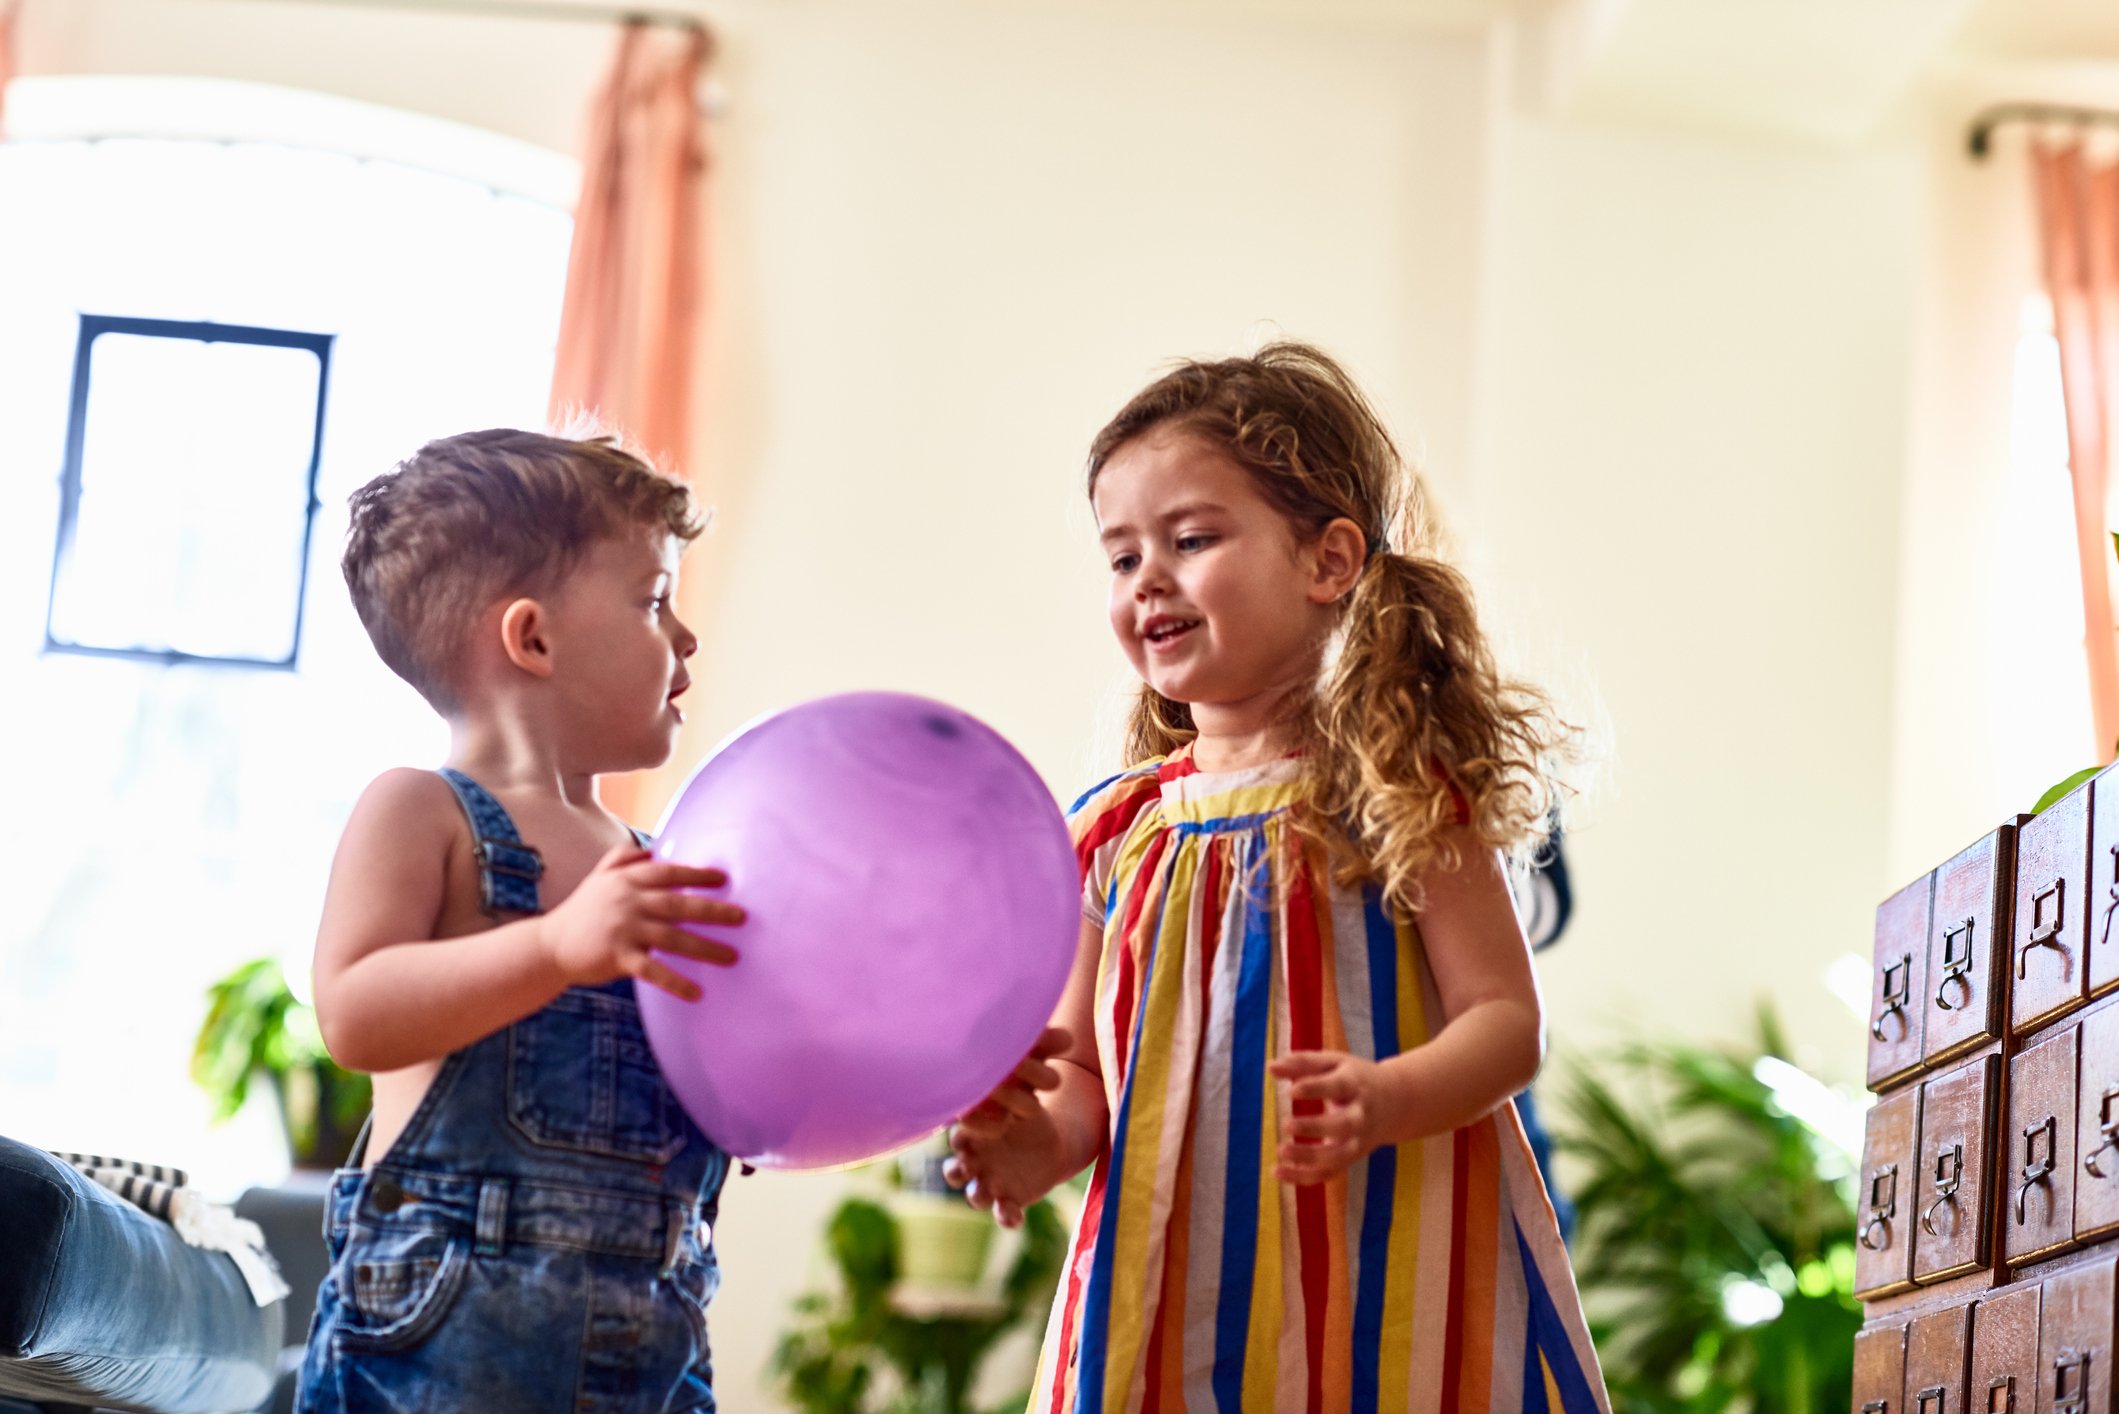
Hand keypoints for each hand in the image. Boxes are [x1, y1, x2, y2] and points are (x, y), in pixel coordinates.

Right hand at [535, 845, 742, 999]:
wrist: (550, 944)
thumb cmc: (581, 910)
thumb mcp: (599, 877)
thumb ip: (623, 858)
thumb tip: (652, 851)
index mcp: (626, 880)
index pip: (669, 873)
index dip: (697, 875)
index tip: (724, 879)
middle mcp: (628, 901)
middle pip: (678, 904)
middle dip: (713, 911)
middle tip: (742, 917)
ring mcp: (624, 929)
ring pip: (673, 938)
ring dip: (705, 949)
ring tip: (733, 957)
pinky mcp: (618, 957)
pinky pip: (653, 970)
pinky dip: (676, 982)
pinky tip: (697, 993)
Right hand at [944, 1026, 1070, 1227]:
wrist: (1041, 1136)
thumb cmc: (1026, 1101)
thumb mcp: (1031, 1081)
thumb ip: (1041, 1059)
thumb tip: (1068, 1035)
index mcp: (975, 1126)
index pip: (960, 1129)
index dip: (967, 1129)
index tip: (981, 1124)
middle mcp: (975, 1156)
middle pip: (955, 1167)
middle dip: (957, 1169)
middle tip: (963, 1167)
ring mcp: (989, 1179)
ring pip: (973, 1193)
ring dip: (976, 1194)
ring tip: (983, 1195)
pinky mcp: (1009, 1198)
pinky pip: (1003, 1212)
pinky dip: (1006, 1216)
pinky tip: (1014, 1217)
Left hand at [1270, 1050, 1390, 1184]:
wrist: (1397, 1102)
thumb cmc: (1355, 1078)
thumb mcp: (1334, 1062)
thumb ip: (1302, 1063)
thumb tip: (1270, 1067)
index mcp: (1355, 1086)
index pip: (1338, 1087)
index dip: (1316, 1089)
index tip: (1293, 1090)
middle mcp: (1360, 1116)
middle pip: (1343, 1126)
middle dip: (1315, 1128)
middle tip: (1286, 1125)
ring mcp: (1357, 1141)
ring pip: (1337, 1156)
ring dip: (1309, 1157)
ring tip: (1281, 1150)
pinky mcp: (1350, 1158)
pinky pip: (1328, 1173)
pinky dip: (1303, 1177)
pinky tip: (1277, 1171)